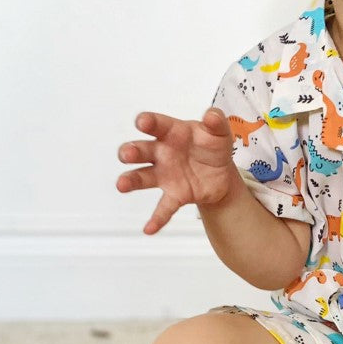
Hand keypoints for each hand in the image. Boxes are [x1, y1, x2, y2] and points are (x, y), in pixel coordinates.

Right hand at [116, 107, 235, 234]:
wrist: (221, 174)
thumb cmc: (213, 146)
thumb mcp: (219, 132)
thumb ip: (216, 122)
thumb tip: (211, 114)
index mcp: (172, 132)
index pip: (157, 125)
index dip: (148, 122)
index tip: (142, 122)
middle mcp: (162, 153)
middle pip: (142, 150)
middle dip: (132, 151)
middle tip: (127, 154)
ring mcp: (165, 175)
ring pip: (142, 177)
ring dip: (130, 180)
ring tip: (121, 185)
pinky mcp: (174, 195)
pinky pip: (163, 207)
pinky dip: (156, 218)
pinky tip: (148, 229)